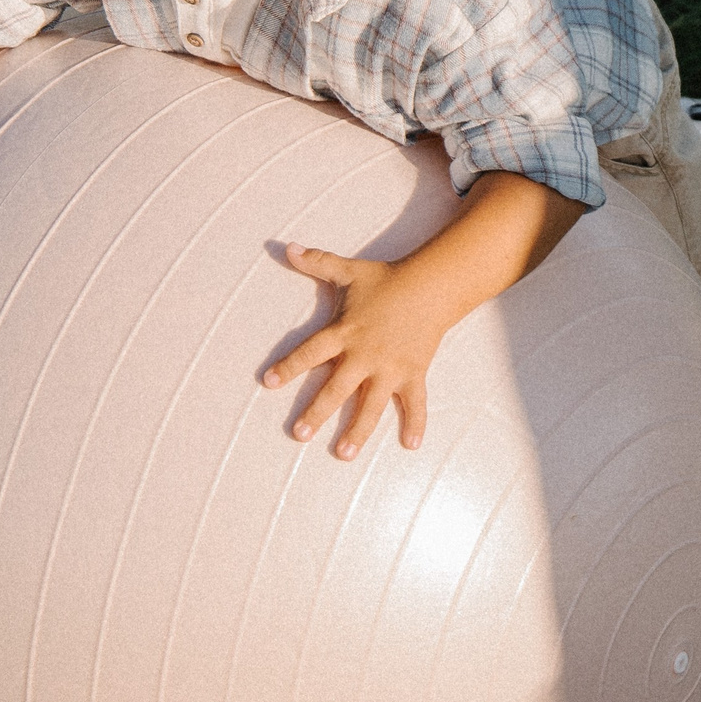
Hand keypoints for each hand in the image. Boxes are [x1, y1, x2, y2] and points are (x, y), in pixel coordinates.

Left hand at [262, 243, 471, 458]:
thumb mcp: (350, 271)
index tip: (268, 383)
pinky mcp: (413, 372)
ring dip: (357, 430)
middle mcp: (365, 355)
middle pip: (336, 388)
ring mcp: (390, 367)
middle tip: (299, 435)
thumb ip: (318, 263)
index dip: (289, 367)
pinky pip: (415, 402)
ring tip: (344, 454)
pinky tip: (411, 445)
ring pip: (371, 404)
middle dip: (316, 412)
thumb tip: (287, 248)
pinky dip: (415, 423)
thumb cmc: (387, 280)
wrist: (432, 285)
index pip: (311, 352)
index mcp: (345, 332)